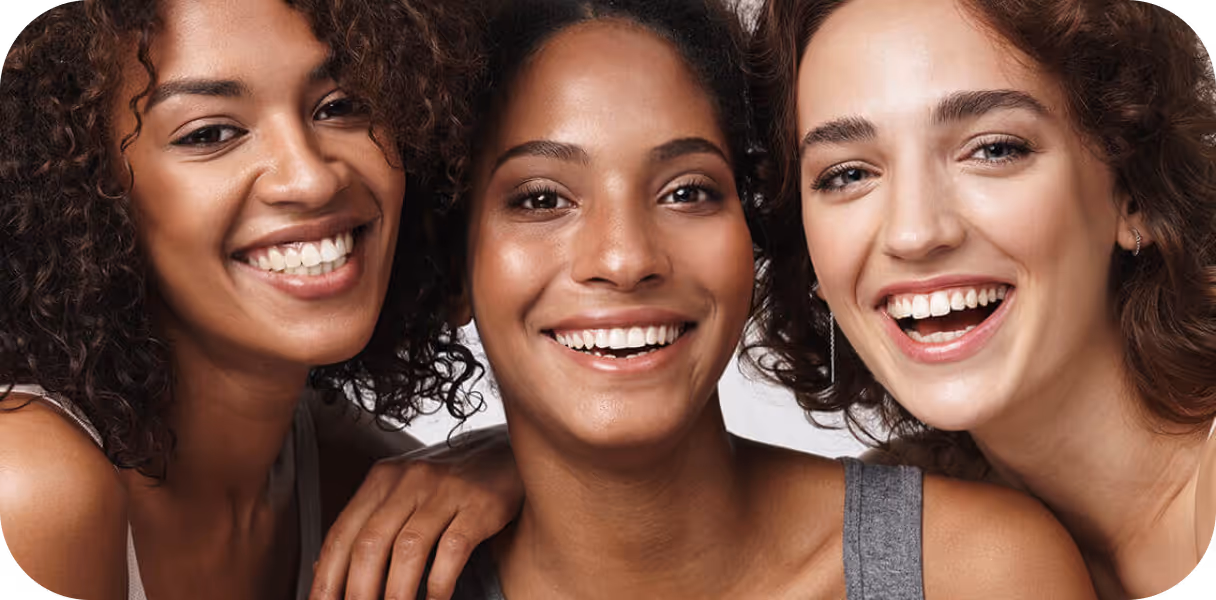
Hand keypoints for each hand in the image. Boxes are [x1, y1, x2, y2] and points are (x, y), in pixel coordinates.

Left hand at [310, 425, 522, 599]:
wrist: (507, 452)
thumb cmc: (449, 481)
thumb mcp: (404, 492)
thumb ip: (371, 524)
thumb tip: (325, 570)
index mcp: (383, 478)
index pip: (343, 533)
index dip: (326, 577)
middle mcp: (410, 480)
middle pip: (370, 543)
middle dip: (359, 592)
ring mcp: (446, 490)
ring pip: (409, 548)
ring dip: (397, 594)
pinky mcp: (481, 504)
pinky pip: (453, 549)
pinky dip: (439, 584)